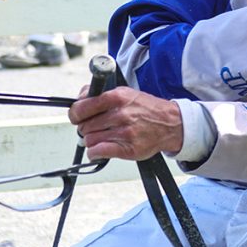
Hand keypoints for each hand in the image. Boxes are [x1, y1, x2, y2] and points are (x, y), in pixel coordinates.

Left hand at [68, 87, 182, 160]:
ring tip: (103, 137)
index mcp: (118, 97)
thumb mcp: (126, 93)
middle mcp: (121, 114)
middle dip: (86, 128)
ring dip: (92, 141)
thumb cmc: (146, 108)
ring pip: (89, 140)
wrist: (171, 123)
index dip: (75, 114)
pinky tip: (101, 149)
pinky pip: (97, 152)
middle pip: (84, 126)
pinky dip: (94, 153)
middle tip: (96, 127)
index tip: (77, 117)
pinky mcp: (127, 148)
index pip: (82, 107)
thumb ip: (101, 94)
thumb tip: (79, 99)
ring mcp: (125, 132)